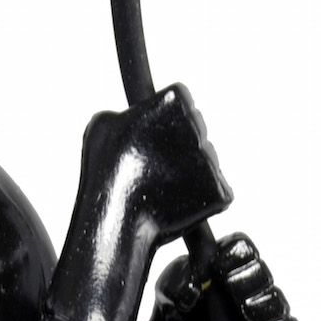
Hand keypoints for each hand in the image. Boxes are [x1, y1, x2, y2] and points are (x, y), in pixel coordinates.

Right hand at [82, 83, 232, 237]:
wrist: (118, 219)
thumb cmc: (106, 173)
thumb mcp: (101, 125)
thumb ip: (122, 112)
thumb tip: (126, 116)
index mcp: (174, 102)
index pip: (183, 103)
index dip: (168, 121)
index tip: (153, 138)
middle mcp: (198, 126)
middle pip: (196, 132)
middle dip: (181, 148)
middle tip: (155, 168)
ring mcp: (211, 159)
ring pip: (205, 162)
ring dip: (189, 174)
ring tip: (162, 190)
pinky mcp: (219, 190)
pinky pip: (215, 191)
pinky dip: (200, 200)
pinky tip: (175, 205)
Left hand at [155, 233, 302, 320]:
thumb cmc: (176, 312)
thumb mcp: (166, 292)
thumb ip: (177, 282)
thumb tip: (194, 289)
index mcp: (230, 261)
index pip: (241, 247)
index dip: (235, 254)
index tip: (219, 266)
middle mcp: (253, 281)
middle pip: (262, 272)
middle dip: (247, 281)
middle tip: (231, 290)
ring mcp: (267, 309)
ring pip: (276, 302)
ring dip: (261, 306)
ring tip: (244, 313)